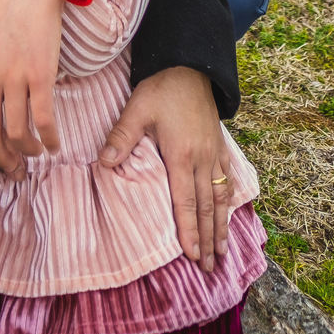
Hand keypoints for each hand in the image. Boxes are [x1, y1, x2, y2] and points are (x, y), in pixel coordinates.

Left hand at [0, 0, 63, 171]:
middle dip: (0, 159)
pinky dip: (50, 138)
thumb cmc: (2, 5)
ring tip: (36, 153)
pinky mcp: (41, 73)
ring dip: (28, 151)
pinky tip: (54, 144)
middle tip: (11, 167)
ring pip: (18, 133)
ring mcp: (14, 77)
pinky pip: (45, 119)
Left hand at [99, 66, 231, 271]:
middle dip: (208, 239)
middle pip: (207, 207)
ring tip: (223, 251)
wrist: (191, 66)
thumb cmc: (162, 89)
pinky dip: (230, 198)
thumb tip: (103, 163)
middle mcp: (202, 159)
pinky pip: (228, 177)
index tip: (193, 256)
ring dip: (222, 225)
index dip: (190, 230)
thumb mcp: (137, 109)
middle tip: (210, 268)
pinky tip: (230, 209)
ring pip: (221, 196)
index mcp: (181, 155)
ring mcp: (214, 153)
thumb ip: (122, 137)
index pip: (186, 202)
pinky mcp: (220, 144)